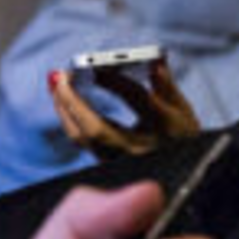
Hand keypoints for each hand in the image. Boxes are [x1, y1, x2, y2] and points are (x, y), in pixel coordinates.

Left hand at [52, 58, 203, 159]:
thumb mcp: (183, 113)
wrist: (181, 175)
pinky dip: (70, 116)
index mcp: (167, 135)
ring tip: (56, 82)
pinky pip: (82, 140)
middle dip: (74, 100)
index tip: (97, 63)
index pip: (140, 102)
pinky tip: (64, 98)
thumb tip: (154, 62)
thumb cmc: (183, 139)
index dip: (119, 81)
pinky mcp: (106, 164)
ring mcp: (120, 163)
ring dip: (65, 107)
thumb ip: (167, 86)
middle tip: (58, 74)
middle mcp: (140, 153)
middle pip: (95, 130)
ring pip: (82, 138)